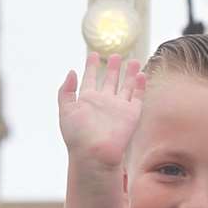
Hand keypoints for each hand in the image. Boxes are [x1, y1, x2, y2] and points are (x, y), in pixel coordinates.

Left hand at [57, 53, 145, 171]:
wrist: (95, 153)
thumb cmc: (78, 136)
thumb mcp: (65, 110)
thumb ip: (66, 90)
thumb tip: (71, 71)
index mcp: (87, 101)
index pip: (89, 79)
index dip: (91, 66)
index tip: (93, 54)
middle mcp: (103, 103)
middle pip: (109, 81)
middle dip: (113, 68)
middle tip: (116, 55)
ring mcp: (118, 108)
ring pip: (126, 87)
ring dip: (130, 74)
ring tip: (134, 61)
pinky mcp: (131, 114)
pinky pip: (137, 97)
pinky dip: (140, 86)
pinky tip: (142, 75)